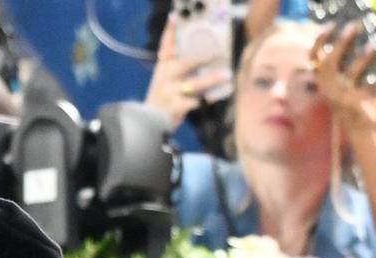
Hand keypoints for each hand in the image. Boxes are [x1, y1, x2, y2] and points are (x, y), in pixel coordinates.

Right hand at [143, 15, 231, 131]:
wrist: (149, 122)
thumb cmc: (162, 98)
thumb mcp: (165, 79)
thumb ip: (179, 69)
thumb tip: (204, 59)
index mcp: (163, 67)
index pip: (166, 46)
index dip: (170, 31)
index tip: (174, 17)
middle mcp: (166, 77)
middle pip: (186, 63)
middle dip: (202, 58)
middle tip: (216, 52)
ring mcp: (170, 92)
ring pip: (195, 83)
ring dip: (212, 79)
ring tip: (226, 75)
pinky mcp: (176, 106)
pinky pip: (196, 101)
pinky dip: (206, 99)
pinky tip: (215, 97)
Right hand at [309, 22, 375, 132]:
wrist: (359, 133)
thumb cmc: (352, 104)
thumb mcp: (342, 86)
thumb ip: (342, 68)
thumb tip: (354, 39)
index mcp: (322, 83)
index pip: (314, 58)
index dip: (320, 40)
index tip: (332, 25)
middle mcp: (328, 90)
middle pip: (330, 62)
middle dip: (341, 43)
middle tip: (355, 27)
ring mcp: (341, 98)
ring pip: (352, 72)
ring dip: (365, 56)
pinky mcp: (356, 106)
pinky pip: (372, 88)